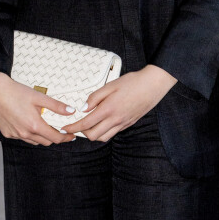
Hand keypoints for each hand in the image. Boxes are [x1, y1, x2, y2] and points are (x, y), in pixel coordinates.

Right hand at [0, 71, 76, 144]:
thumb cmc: (17, 92)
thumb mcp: (40, 97)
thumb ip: (56, 106)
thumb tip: (71, 111)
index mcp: (34, 125)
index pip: (55, 138)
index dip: (65, 138)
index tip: (71, 136)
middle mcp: (24, 133)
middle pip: (45, 142)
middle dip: (55, 138)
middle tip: (61, 130)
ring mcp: (14, 135)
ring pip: (34, 141)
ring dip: (42, 137)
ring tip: (47, 127)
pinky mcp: (7, 134)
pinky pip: (22, 138)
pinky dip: (30, 134)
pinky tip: (30, 125)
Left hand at [62, 66, 176, 141]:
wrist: (153, 85)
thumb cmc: (133, 82)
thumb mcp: (111, 84)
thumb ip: (95, 97)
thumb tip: (84, 107)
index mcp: (108, 109)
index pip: (85, 124)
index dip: (72, 127)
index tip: (65, 128)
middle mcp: (115, 119)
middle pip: (93, 135)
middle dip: (82, 132)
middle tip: (77, 125)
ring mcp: (123, 123)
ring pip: (103, 137)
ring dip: (93, 134)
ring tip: (89, 125)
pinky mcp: (128, 124)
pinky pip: (113, 133)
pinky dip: (104, 131)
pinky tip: (103, 122)